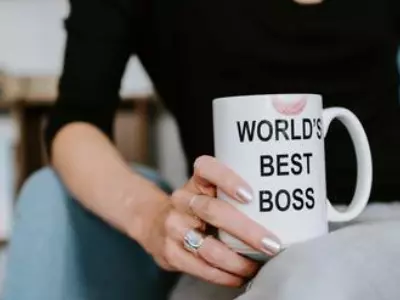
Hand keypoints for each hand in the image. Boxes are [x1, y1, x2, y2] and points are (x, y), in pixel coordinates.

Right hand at [136, 156, 280, 286]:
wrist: (156, 222)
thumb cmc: (198, 206)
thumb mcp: (209, 192)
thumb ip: (235, 197)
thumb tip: (282, 213)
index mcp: (196, 180)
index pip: (207, 169)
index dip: (228, 179)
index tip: (250, 196)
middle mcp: (182, 199)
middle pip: (213, 211)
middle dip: (246, 230)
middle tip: (271, 244)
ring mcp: (173, 225)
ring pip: (207, 245)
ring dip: (236, 260)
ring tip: (256, 267)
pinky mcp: (169, 251)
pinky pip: (199, 266)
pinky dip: (222, 274)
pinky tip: (238, 276)